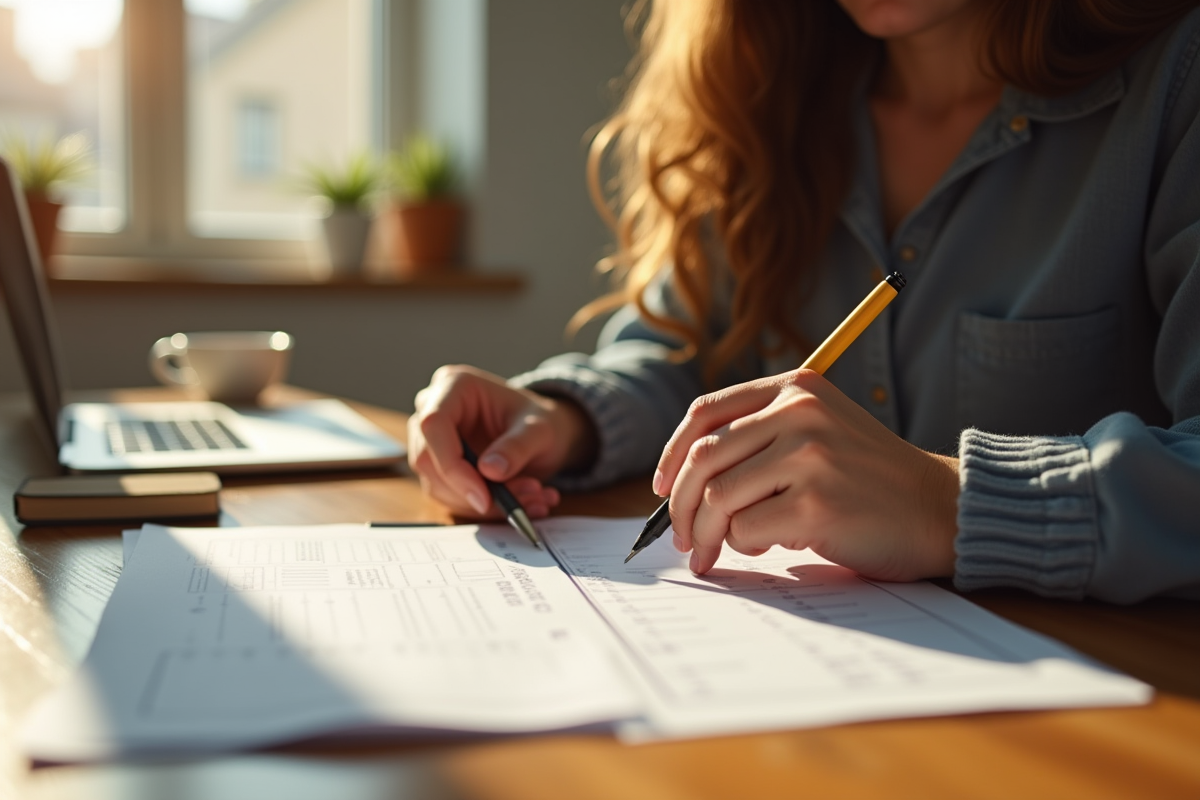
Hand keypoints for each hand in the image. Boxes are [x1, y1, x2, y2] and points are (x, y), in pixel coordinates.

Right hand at [408, 365, 596, 518]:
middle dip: (471, 491)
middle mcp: (434, 408)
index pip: (433, 425)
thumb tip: (489, 471)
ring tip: (530, 500)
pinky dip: (483, 508)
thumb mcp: (540, 430)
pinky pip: (449, 496)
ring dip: (482, 504)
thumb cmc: (539, 421)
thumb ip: (518, 447)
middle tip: (517, 505)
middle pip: (428, 459)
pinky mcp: (438, 465)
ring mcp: (432, 439)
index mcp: (455, 385)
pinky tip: (520, 503)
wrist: (542, 434)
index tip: (484, 497)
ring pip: (437, 484)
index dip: (452, 465)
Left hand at [655, 369, 958, 579]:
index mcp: (796, 388)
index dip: (672, 454)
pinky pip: (746, 530)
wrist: (939, 509)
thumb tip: (681, 479)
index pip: (706, 413)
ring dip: (705, 534)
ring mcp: (809, 456)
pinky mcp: (816, 504)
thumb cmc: (870, 479)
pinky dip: (743, 547)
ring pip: (718, 496)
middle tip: (679, 536)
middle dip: (679, 504)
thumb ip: (762, 435)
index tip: (662, 487)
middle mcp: (800, 413)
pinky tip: (767, 548)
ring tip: (711, 552)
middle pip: (703, 458)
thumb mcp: (820, 430)